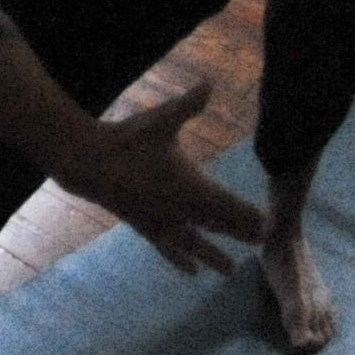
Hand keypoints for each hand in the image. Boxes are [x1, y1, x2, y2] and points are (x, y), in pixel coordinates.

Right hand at [63, 81, 262, 274]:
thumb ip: (188, 105)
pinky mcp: (144, 227)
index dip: (250, 216)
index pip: (230, 206)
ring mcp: (162, 222)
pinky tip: (191, 272)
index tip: (267, 225)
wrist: (86, 160)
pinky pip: (168, 248)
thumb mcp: (160, 120)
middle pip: (218, 226)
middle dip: (240, 234)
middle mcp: (181, 209)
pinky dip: (180, 260)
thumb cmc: (127, 139)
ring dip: (214, 255)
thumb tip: (210, 83)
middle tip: (260, 244)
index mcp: (191, 185)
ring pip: (195, 242)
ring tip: (230, 270)